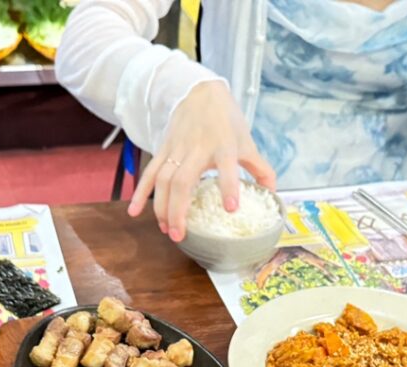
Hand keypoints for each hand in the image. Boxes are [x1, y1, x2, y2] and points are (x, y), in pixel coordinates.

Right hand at [128, 80, 276, 242]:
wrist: (200, 92)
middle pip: (183, 181)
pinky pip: (149, 173)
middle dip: (178, 209)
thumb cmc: (226, 120)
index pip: (227, 167)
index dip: (229, 187)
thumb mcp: (246, 142)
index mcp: (223, 146)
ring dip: (161, 206)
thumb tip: (272, 193)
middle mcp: (197, 148)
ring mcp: (177, 149)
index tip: (231, 208)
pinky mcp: (163, 149)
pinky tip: (134, 212)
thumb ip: (260, 169)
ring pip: (163, 180)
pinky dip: (140, 193)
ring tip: (165, 229)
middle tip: (179, 234)